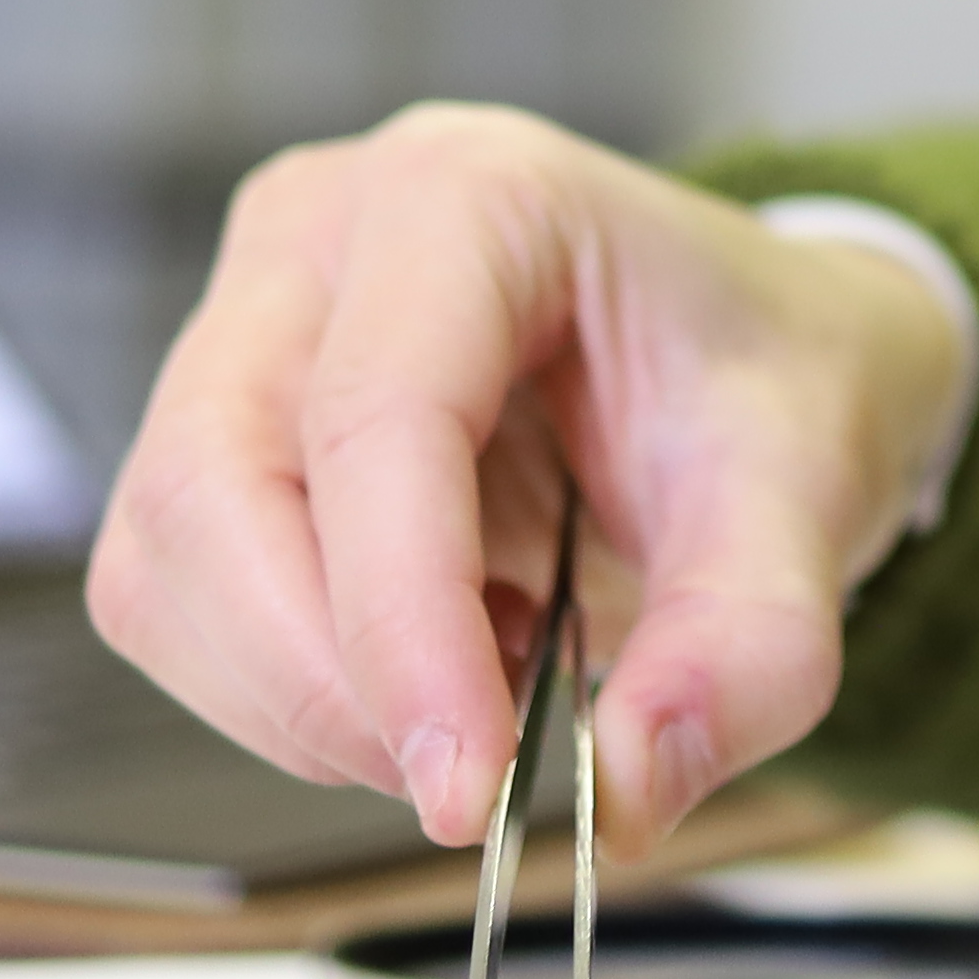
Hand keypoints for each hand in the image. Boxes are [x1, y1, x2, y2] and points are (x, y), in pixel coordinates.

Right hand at [85, 102, 969, 843]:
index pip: (373, 421)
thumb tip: (628, 786)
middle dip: (329, 681)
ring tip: (479, 700)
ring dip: (298, 699)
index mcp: (471, 191)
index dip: (402, 626)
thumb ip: (748, 646)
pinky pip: (174, 598)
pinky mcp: (213, 428)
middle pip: (214, 486)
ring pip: (165, 557)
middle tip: (471, 780)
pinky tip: (425, 670)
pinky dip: (284, 691)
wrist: (749, 355)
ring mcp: (243, 322)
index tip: (471, 787)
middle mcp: (321, 233)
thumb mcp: (813, 493)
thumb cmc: (764, 379)